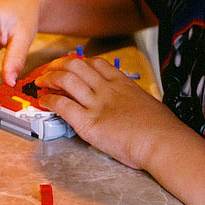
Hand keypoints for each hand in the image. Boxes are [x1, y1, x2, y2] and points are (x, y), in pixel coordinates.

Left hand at [36, 56, 176, 169]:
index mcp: (123, 83)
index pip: (97, 64)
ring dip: (49, 78)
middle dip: (59, 65)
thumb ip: (134, 102)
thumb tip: (131, 107)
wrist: (163, 142)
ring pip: (66, 80)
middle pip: (77, 65)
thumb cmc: (162, 129)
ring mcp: (97, 104)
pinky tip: (44, 101)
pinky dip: (49, 100)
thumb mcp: (148, 105)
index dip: (80, 62)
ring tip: (41, 82)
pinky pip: (62, 105)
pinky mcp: (89, 122)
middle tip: (50, 69)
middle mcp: (108, 89)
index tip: (72, 65)